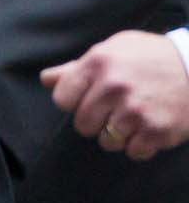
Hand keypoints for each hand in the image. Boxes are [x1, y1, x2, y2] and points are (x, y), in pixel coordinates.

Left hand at [42, 31, 188, 160]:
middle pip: (83, 124)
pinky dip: (139, 145)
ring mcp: (135, 111)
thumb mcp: (112, 49)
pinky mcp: (156, 131)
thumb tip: (46, 80)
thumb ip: (77, 67)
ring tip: (133, 118)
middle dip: (95, 121)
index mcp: (98, 63)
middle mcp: (113, 87)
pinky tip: (148, 128)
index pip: (62, 99)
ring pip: (106, 141)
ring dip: (117, 135)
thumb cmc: (150, 57)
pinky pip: (133, 152)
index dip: (73, 101)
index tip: (86, 98)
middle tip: (113, 110)